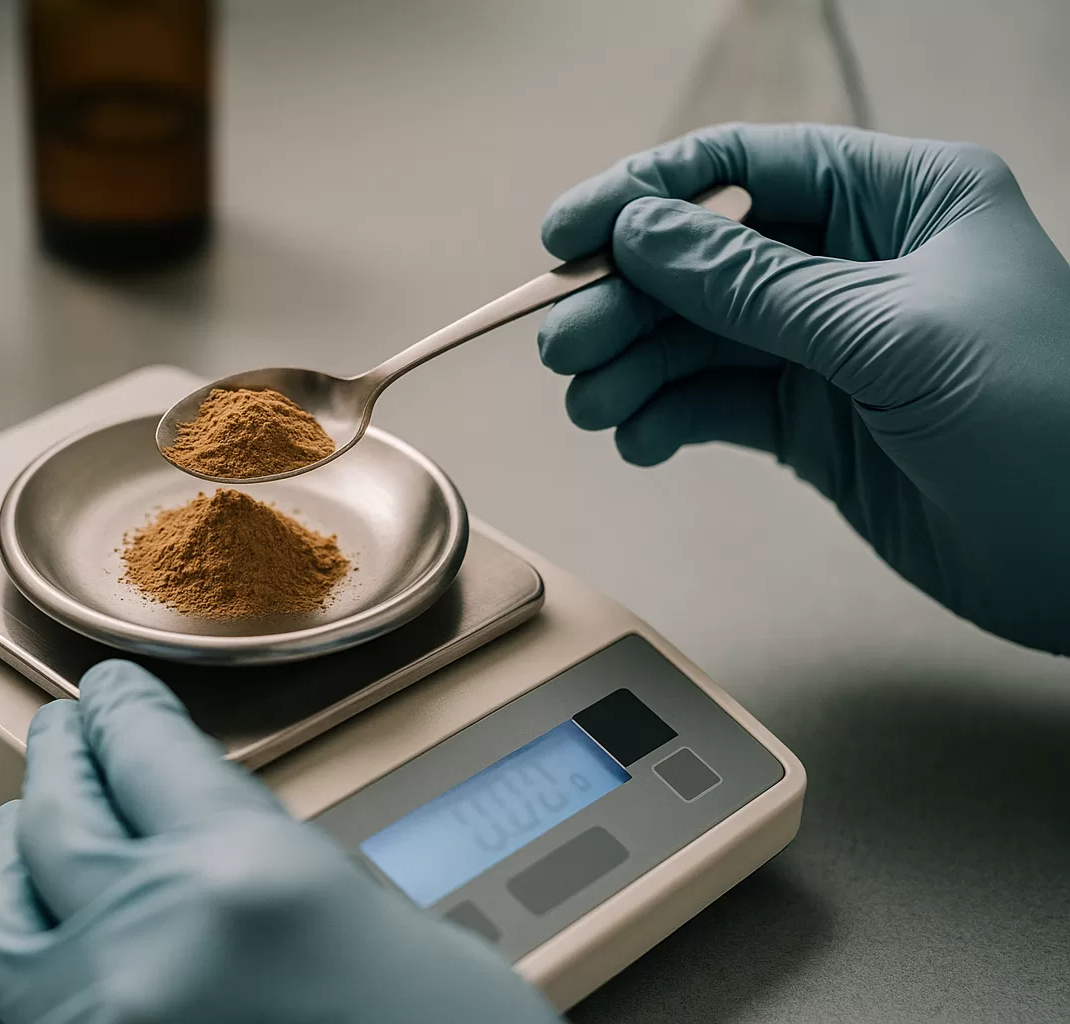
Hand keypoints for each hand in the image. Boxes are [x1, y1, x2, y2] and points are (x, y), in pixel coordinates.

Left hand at [0, 659, 560, 1023]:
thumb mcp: (384, 928)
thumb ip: (274, 864)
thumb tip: (206, 829)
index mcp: (241, 883)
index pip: (142, 746)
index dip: (123, 707)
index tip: (115, 693)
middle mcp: (143, 952)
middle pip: (58, 810)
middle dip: (63, 757)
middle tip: (67, 731)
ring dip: (12, 850)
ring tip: (26, 819)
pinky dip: (3, 966)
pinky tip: (18, 941)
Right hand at [537, 123, 1069, 654]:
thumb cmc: (1047, 423)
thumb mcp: (891, 336)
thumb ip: (755, 287)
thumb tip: (640, 232)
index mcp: (901, 200)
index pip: (749, 167)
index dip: (647, 194)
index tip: (567, 234)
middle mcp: (858, 263)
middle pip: (707, 258)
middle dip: (628, 300)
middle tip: (567, 345)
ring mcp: (831, 345)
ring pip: (698, 337)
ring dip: (633, 365)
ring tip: (590, 403)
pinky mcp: (814, 421)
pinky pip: (716, 404)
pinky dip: (667, 418)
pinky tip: (639, 440)